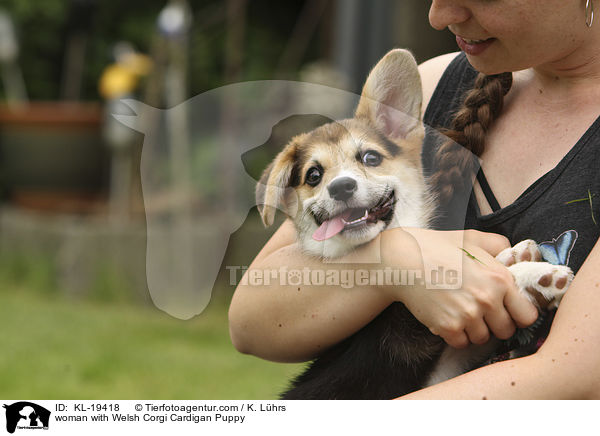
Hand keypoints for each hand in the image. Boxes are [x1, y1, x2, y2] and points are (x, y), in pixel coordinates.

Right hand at [381, 228, 538, 347]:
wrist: (401, 260)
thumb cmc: (436, 247)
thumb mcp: (472, 238)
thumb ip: (499, 245)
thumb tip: (515, 256)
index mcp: (500, 278)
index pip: (528, 316)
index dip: (518, 314)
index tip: (506, 310)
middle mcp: (488, 299)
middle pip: (506, 331)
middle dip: (495, 324)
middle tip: (480, 312)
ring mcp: (468, 315)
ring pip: (483, 338)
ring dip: (474, 330)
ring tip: (461, 312)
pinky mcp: (448, 326)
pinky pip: (462, 343)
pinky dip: (456, 335)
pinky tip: (448, 317)